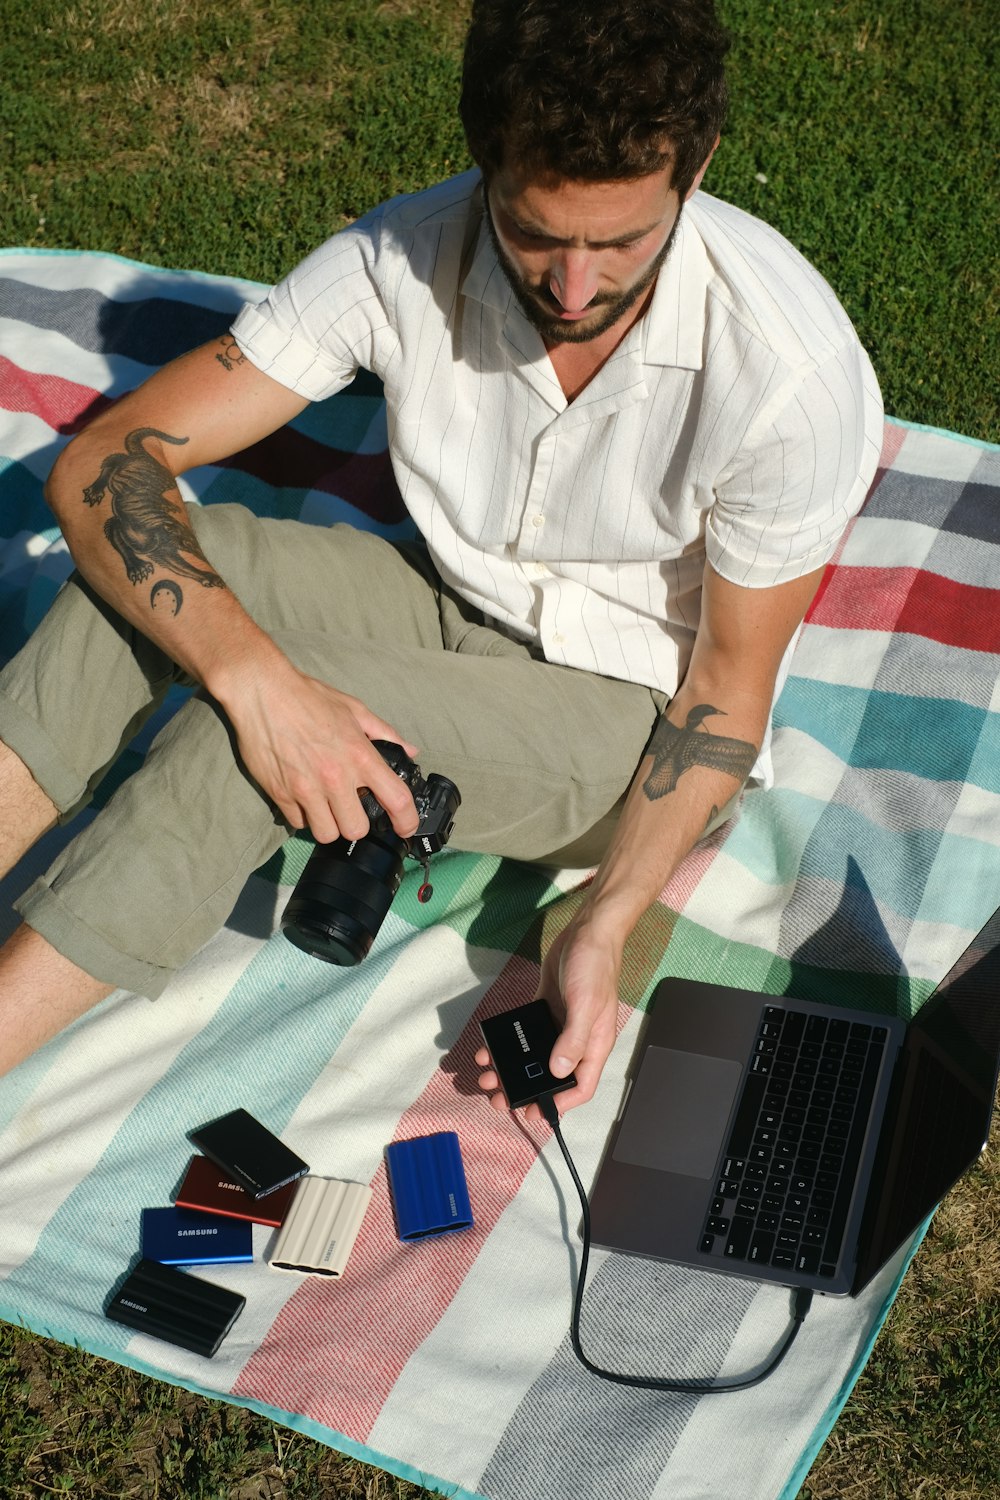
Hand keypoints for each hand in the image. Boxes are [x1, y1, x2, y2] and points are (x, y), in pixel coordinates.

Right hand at [221, 654, 421, 843]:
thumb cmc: (308, 697)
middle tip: (351, 808)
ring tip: (326, 806)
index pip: (396, 800)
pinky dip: (303, 816)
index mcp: (360, 755)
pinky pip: (298, 823)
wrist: (262, 692)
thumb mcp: (354, 709)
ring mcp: (306, 789)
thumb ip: (385, 733)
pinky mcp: (280, 794)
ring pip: (326, 834)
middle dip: (357, 823)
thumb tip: (409, 751)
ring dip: (330, 824)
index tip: (405, 828)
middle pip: (357, 829)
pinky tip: (304, 798)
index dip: (407, 821)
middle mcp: (335, 777)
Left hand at [475, 913, 623, 1123]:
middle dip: (525, 1089)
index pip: (580, 1086)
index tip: (535, 1113)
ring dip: (512, 1068)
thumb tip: (558, 1070)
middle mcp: (577, 1038)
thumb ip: (572, 1039)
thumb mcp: (585, 1005)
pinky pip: (525, 1033)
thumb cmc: (595, 966)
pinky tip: (492, 1046)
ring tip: (489, 1074)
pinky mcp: (546, 1007)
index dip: (559, 1104)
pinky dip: (508, 1042)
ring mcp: (560, 1023)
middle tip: (499, 1096)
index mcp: (594, 1044)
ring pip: (535, 1056)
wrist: (588, 931)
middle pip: (552, 1075)